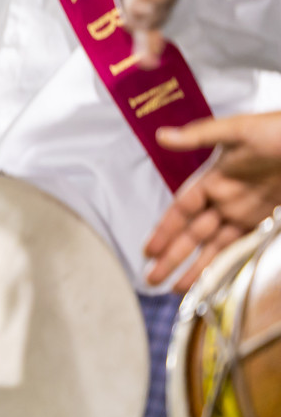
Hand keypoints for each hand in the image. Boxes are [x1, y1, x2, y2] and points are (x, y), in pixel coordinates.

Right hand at [144, 113, 280, 291]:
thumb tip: (163, 136)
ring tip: (176, 287)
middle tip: (153, 277)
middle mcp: (226, 199)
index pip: (182, 211)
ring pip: (214, 247)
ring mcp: (245, 213)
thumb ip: (200, 135)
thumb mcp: (238, 129)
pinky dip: (226, 264)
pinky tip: (214, 277)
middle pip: (193, 234)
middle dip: (172, 257)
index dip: (165, 231)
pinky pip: (241, 248)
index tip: (149, 249)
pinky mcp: (267, 223)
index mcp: (214, 178)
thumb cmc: (280, 131)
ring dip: (195, 267)